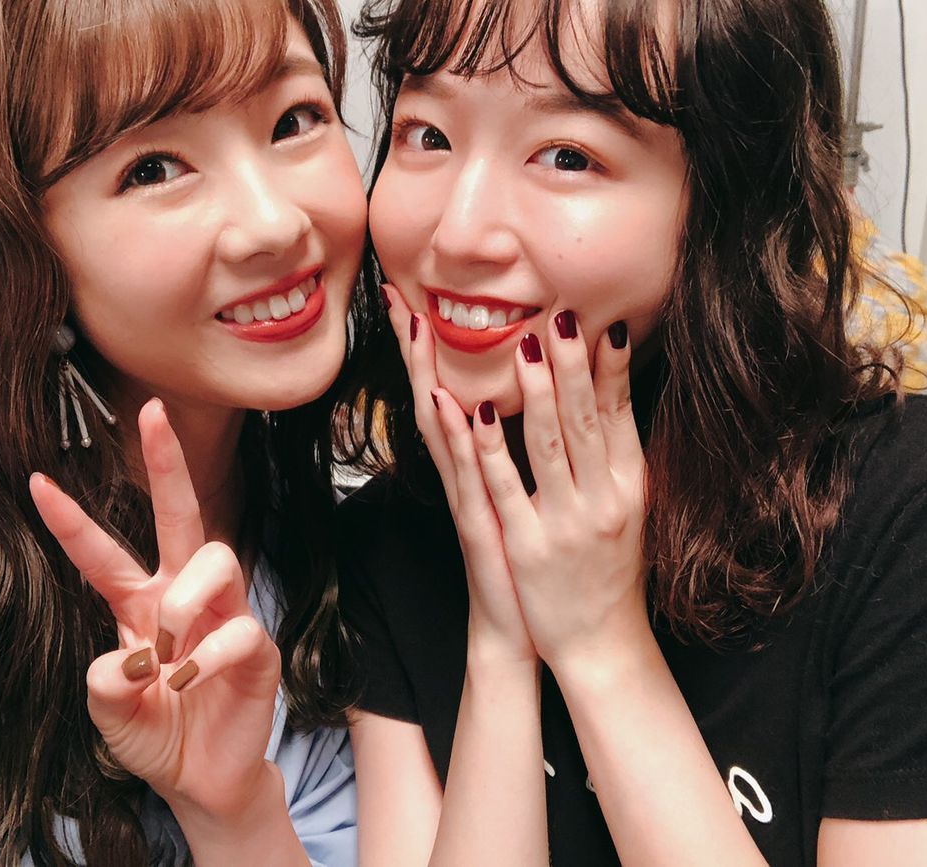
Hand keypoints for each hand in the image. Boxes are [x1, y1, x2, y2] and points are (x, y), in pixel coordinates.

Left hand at [29, 399, 279, 820]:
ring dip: (184, 601)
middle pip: (180, 514)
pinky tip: (190, 681)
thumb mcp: (110, 715)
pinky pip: (238, 628)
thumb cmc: (157, 735)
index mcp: (139, 605)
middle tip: (152, 411)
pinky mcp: (257, 646)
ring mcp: (225, 614)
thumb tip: (129, 655)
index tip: (36, 481)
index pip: (102, 554)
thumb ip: (104, 684)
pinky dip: (207, 656)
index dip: (71, 520)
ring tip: (169, 653)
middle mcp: (183, 597)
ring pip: (213, 559)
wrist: (203, 781)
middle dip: (167, 462)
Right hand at [382, 285, 534, 664]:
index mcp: (478, 464)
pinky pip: (469, 474)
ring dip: (430, 376)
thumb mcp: (527, 495)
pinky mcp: (482, 524)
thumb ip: (522, 451)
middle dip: (414, 348)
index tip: (417, 297)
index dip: (432, 348)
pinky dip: (459, 440)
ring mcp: (468, 498)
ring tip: (416, 327)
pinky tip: (451, 405)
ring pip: (443, 428)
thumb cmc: (527, 562)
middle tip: (395, 296)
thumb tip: (531, 402)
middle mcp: (465, 474)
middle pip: (433, 398)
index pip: (451, 390)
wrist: (523, 631)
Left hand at [470, 313, 649, 673]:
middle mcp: (603, 501)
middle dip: (573, 366)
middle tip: (562, 317)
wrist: (601, 645)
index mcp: (630, 487)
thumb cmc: (612, 571)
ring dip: (537, 393)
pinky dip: (490, 448)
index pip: (621, 416)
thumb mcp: (632, 510)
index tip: (605, 324)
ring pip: (549, 446)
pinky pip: (505, 488)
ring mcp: (564, 523)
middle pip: (587, 420)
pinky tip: (475, 413)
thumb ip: (623, 458)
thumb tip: (617, 400)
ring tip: (526, 346)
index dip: (612, 370)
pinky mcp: (527, 546)